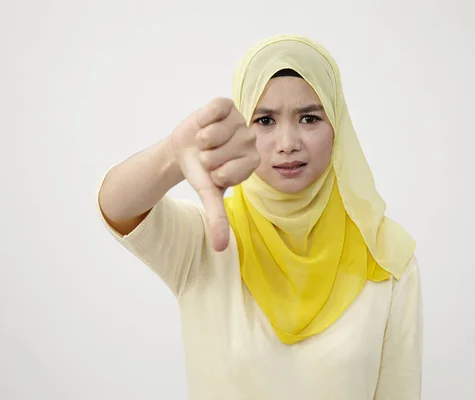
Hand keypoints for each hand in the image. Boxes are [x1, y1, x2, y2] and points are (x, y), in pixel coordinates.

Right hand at [170, 97, 258, 251]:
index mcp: (252, 162)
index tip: (214, 173)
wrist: (184, 149)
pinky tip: (204, 123)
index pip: (227, 173)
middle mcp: (251, 140)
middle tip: (207, 155)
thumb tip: (220, 248)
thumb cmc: (201, 172)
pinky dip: (202, 119)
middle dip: (205, 157)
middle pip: (219, 153)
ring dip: (201, 139)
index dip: (213, 175)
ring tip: (205, 141)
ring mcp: (240, 120)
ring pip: (214, 133)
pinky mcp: (227, 105)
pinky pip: (212, 111)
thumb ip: (217, 218)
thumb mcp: (209, 194)